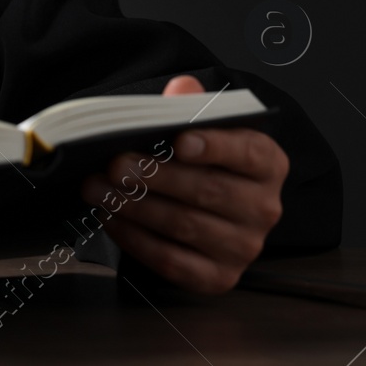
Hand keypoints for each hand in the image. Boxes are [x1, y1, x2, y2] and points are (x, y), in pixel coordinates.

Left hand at [79, 75, 288, 293]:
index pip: (249, 153)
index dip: (215, 146)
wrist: (204, 204)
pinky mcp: (218, 277)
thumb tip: (182, 88)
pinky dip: (136, 238)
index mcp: (268, 164)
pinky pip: (172, 261)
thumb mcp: (201, 127)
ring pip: (185, 225)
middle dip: (155, 176)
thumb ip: (192, 105)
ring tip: (98, 188)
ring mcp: (244, 247)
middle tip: (114, 164)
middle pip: (208, 191)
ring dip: (134, 206)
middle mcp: (265, 208)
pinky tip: (110, 217)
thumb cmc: (200, 160)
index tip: (179, 140)